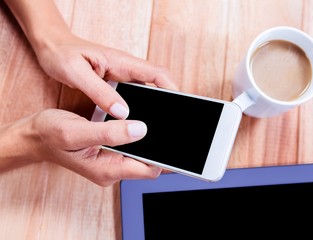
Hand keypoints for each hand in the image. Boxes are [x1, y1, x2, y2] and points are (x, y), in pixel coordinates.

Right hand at [0, 109, 161, 185]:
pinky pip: (130, 147)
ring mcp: (110, 162)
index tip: (172, 137)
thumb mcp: (77, 131)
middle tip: (167, 123)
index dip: (163, 156)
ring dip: (149, 139)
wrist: (34, 136)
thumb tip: (141, 130)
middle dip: (159, 146)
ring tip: (156, 118)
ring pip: (140, 154)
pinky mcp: (108, 153)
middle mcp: (111, 169)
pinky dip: (137, 134)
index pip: (148, 170)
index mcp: (106, 169)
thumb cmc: (50, 134)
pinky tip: (139, 120)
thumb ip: (109, 133)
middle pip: (148, 162)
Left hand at [5, 0, 177, 118]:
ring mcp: (121, 74)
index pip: (156, 73)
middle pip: (157, 83)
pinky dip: (140, 104)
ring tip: (157, 122)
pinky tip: (135, 118)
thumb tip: (121, 113)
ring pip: (147, 89)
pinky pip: (134, 93)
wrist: (51, 46)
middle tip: (170, 119)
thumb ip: (100, 93)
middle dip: (168, 99)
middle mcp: (125, 68)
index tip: (180, 104)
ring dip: (155, 103)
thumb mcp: (78, 74)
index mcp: (122, 62)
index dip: (171, 88)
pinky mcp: (115, 81)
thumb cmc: (62, 54)